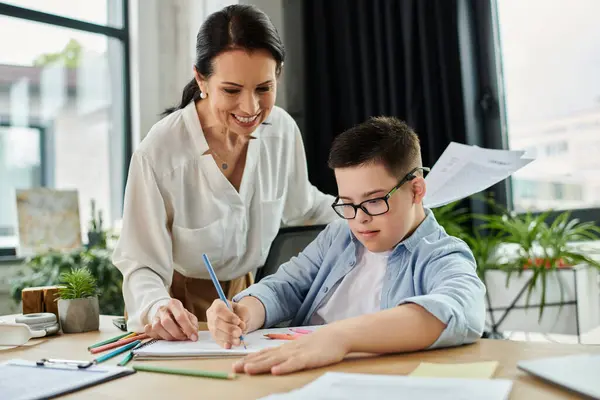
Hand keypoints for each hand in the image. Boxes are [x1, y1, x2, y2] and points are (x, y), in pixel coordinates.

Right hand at [144, 298, 197, 340]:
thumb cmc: (179, 314)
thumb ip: (193, 324)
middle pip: (166, 322)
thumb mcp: (189, 316)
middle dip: (177, 333)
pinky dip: (155, 335)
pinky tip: (163, 336)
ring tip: (176, 338)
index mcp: (174, 304)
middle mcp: (163, 309)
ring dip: (168, 336)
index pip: (180, 316)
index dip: (188, 328)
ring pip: (157, 327)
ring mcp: (155, 316)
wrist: (166, 310)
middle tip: (184, 337)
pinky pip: (149, 330)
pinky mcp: (150, 324)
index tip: (194, 337)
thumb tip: (193, 334)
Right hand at [206, 299, 250, 348]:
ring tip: (238, 340)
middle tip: (239, 332)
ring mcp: (211, 326)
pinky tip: (230, 346)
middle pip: (217, 322)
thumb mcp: (243, 310)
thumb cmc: (239, 313)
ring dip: (228, 338)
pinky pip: (217, 341)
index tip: (237, 321)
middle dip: (229, 329)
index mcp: (218, 304)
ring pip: (216, 333)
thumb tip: (241, 325)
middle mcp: (212, 315)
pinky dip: (224, 344)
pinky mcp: (214, 336)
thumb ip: (243, 316)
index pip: (219, 309)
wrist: (239, 320)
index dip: (228, 316)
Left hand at [232, 329, 349, 374]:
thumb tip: (274, 362)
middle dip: (249, 363)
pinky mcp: (309, 358)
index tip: (236, 364)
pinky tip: (275, 371)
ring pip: (276, 359)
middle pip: (266, 357)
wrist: (337, 335)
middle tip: (234, 369)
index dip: (250, 359)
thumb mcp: (300, 349)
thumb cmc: (319, 344)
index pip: (264, 353)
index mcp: (286, 349)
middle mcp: (288, 350)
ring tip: (248, 370)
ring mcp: (298, 353)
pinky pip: (295, 363)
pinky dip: (285, 367)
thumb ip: (287, 355)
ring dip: (261, 364)